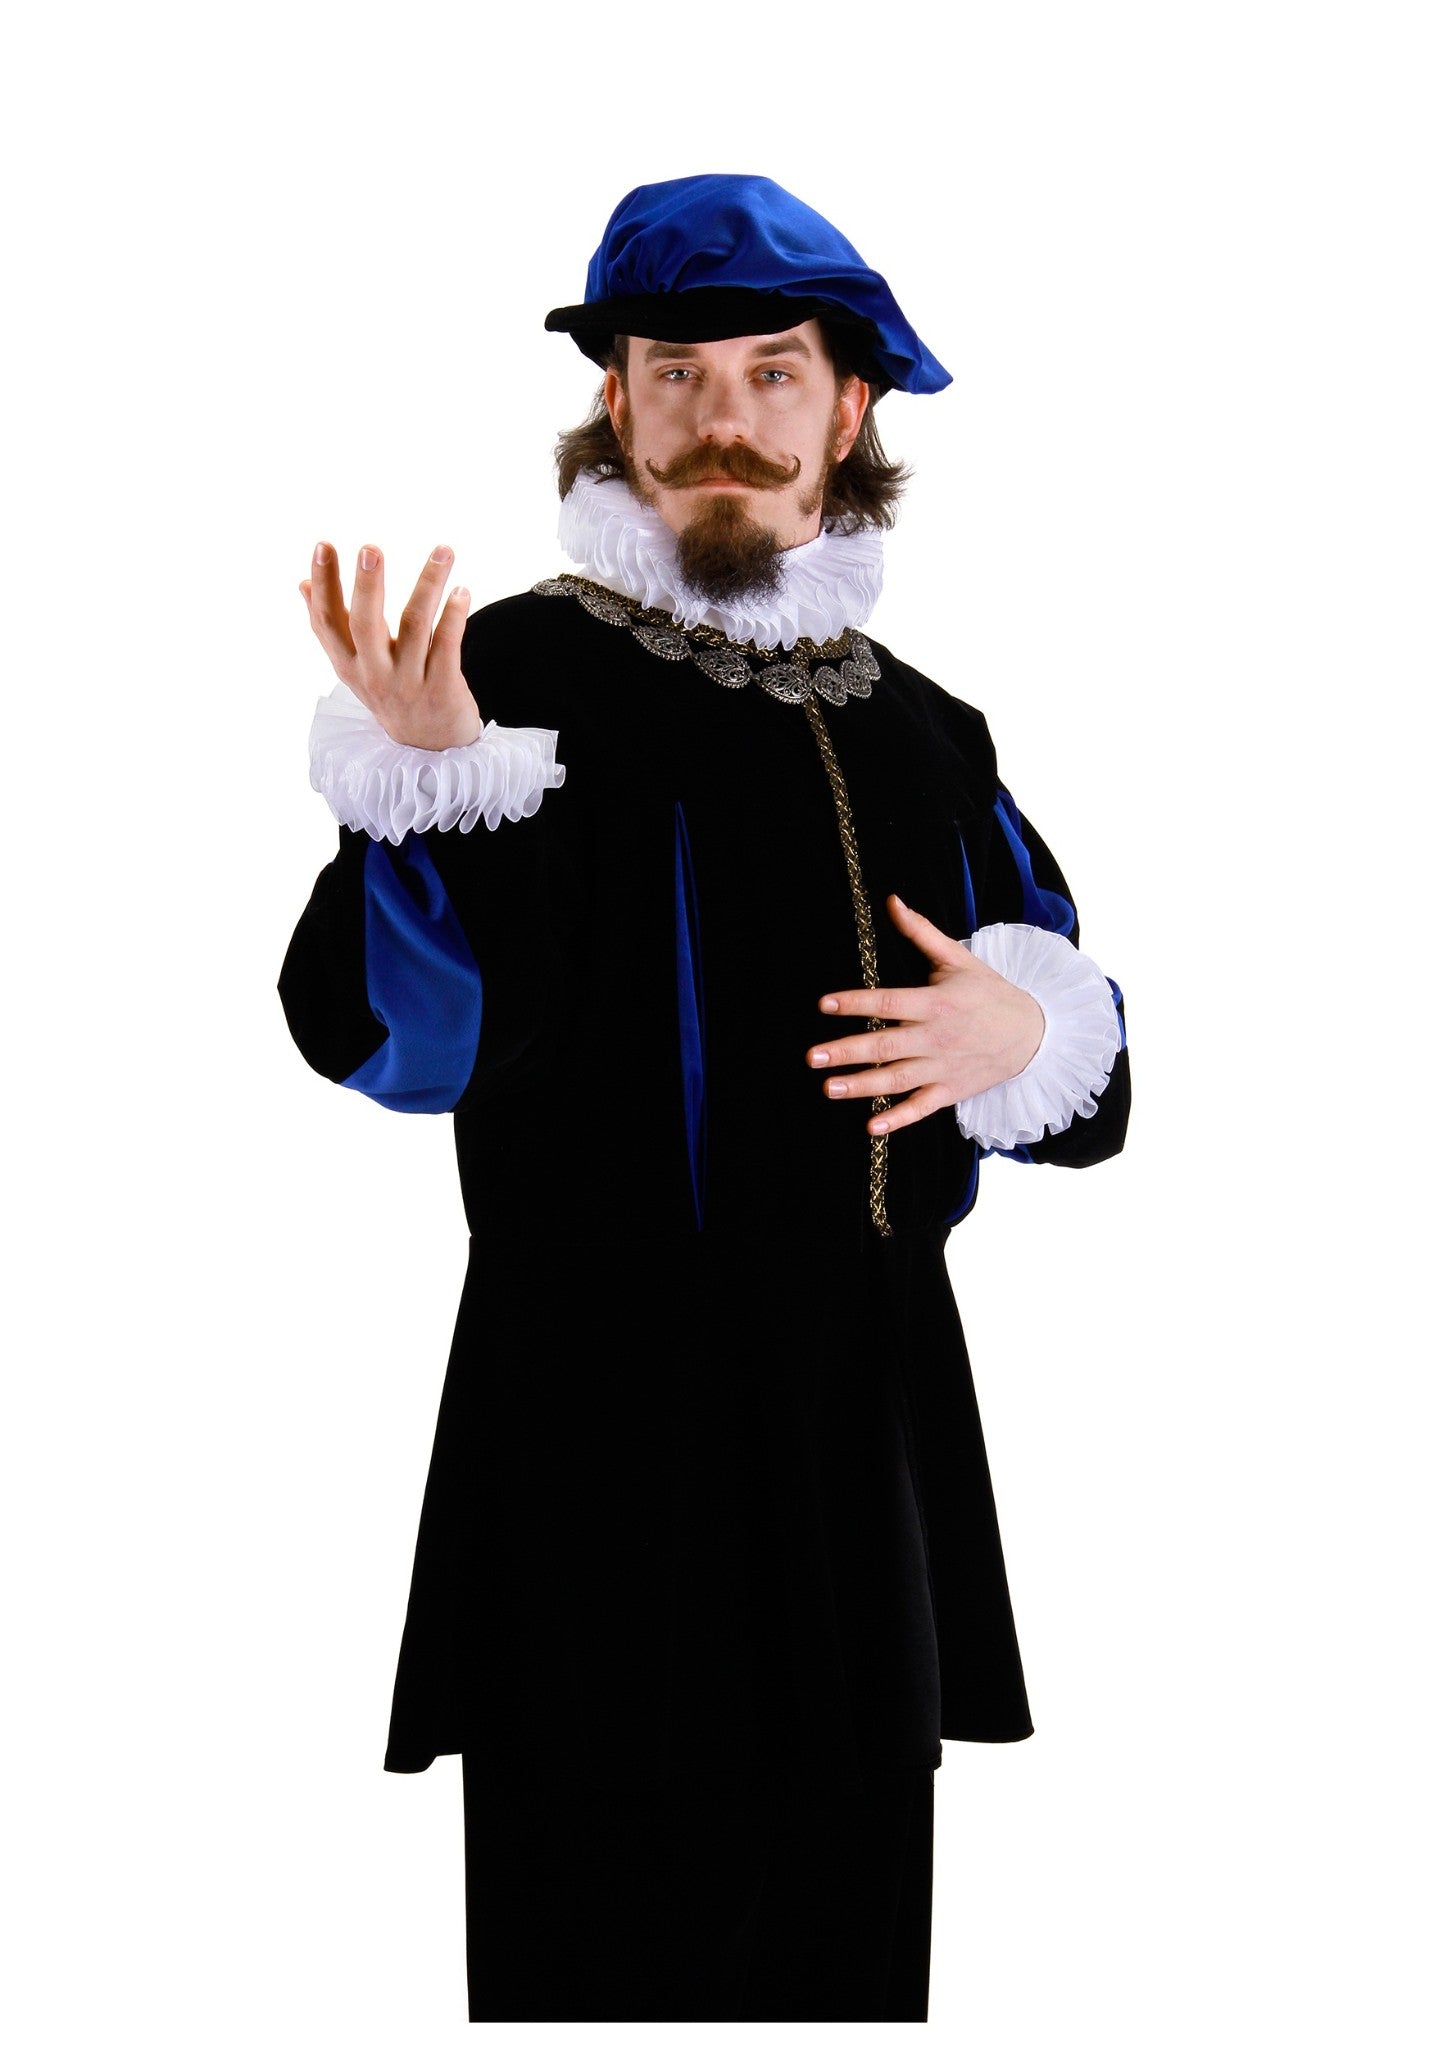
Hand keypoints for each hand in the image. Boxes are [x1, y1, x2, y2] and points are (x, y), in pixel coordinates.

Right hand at [298, 541, 481, 748]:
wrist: (431, 749)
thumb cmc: (391, 694)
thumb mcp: (355, 668)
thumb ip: (333, 628)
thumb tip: (302, 584)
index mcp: (349, 666)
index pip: (327, 621)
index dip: (323, 584)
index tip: (323, 545)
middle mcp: (375, 675)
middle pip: (365, 624)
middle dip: (367, 584)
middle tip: (370, 548)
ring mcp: (409, 684)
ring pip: (416, 625)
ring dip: (429, 583)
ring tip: (443, 550)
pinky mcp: (442, 690)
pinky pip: (448, 644)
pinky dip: (455, 614)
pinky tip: (461, 590)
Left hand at [806, 895, 1044, 1135]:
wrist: (1033, 1034)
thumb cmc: (989, 993)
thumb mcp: (958, 959)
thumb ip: (921, 933)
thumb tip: (892, 902)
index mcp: (936, 1003)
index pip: (889, 1003)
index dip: (856, 1003)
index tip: (825, 1004)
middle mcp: (937, 1037)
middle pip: (886, 1045)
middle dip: (847, 1051)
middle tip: (812, 1057)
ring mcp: (943, 1068)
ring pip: (897, 1079)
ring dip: (862, 1086)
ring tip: (828, 1089)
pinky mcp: (950, 1092)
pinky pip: (921, 1107)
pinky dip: (898, 1119)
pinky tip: (872, 1127)